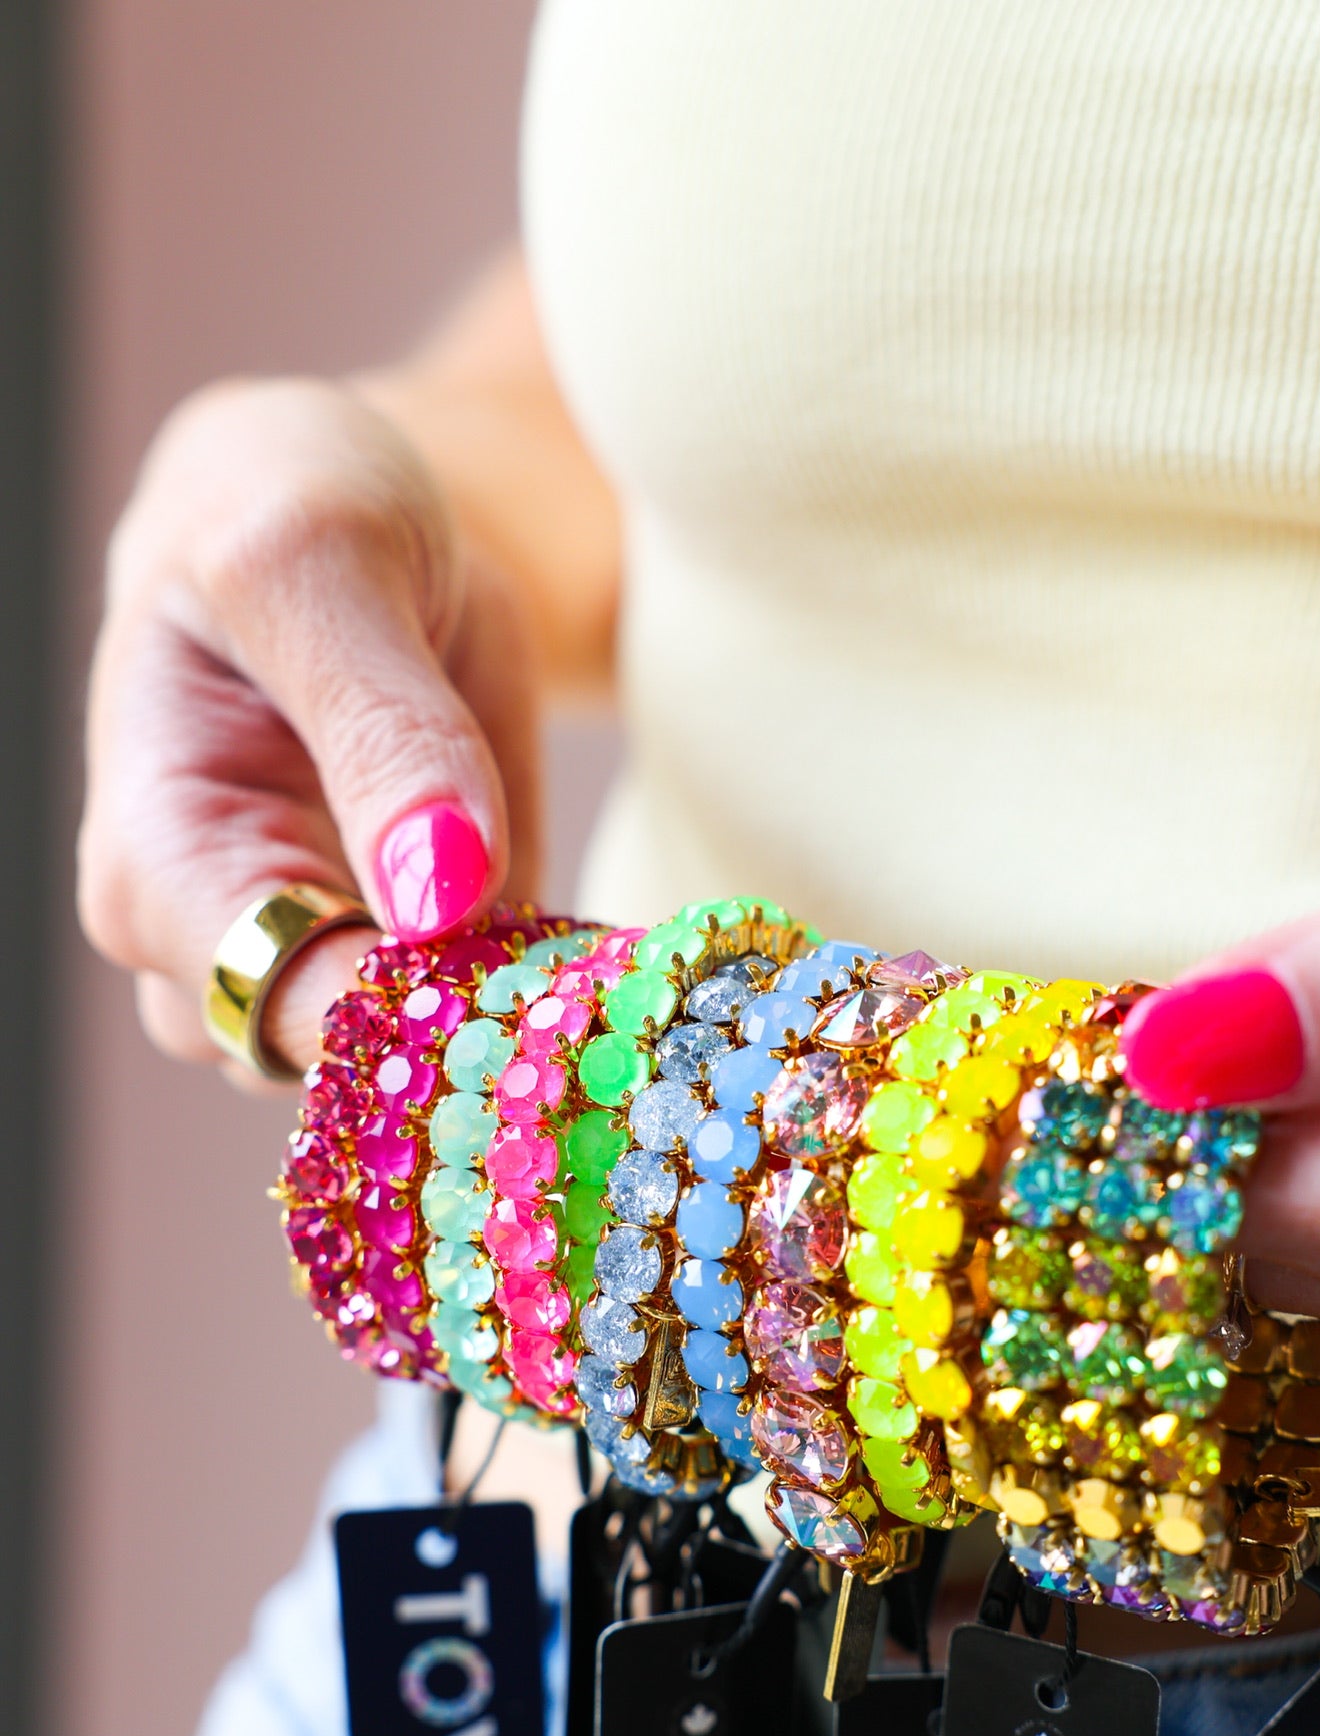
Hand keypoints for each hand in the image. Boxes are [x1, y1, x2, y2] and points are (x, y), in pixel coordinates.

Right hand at [78, 376, 540, 1080]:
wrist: (345, 515)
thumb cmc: (289, 505)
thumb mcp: (322, 561)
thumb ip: (381, 726)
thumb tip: (439, 891)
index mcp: (158, 857)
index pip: (265, 996)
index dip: (396, 1001)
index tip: (518, 961)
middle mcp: (215, 948)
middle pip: (336, 1069)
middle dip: (461, 1032)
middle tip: (575, 967)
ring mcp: (311, 971)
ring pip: (410, 1078)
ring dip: (511, 1031)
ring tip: (583, 953)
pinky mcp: (410, 971)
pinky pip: (482, 1039)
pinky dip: (547, 1012)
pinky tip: (594, 961)